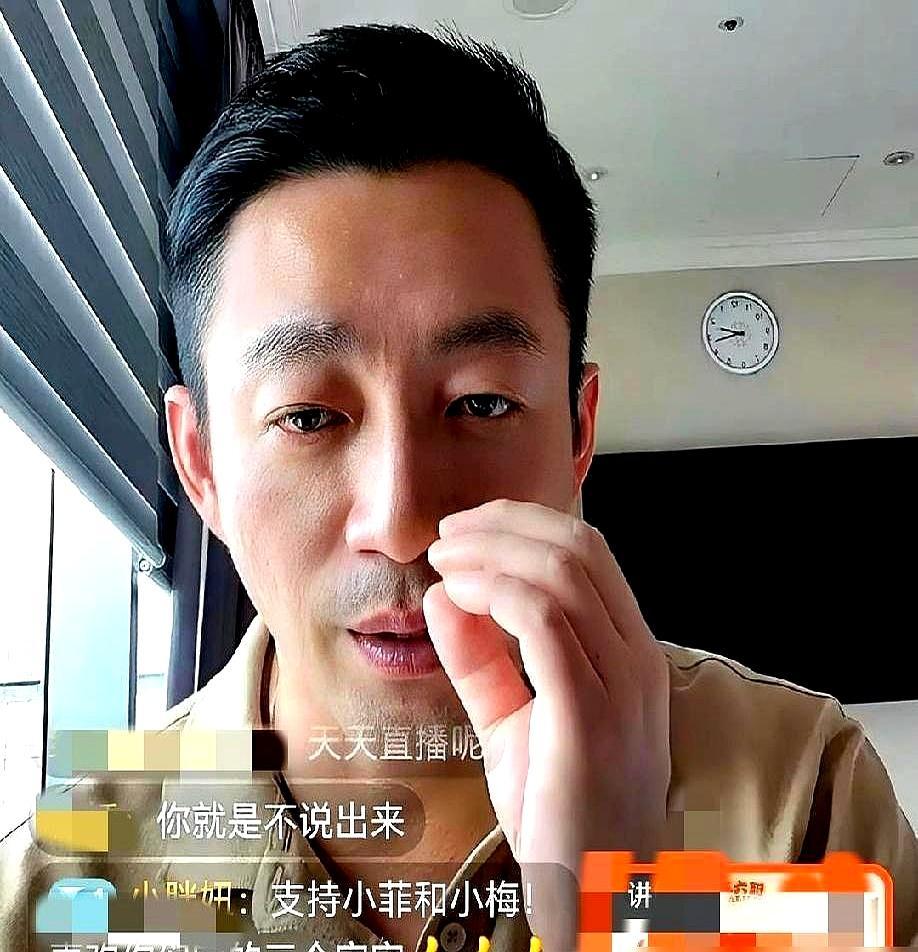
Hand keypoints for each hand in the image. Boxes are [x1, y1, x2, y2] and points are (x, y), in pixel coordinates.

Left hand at [423, 499, 670, 948]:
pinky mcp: (589, 715)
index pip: (588, 552)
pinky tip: (460, 595)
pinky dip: (495, 591)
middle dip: (504, 524)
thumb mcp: (511, 722)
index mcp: (629, 652)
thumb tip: (444, 596)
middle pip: (577, 546)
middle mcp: (636, 658)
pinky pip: (545, 620)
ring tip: (444, 557)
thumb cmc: (557, 810)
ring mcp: (621, 685)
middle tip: (447, 533)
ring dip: (492, 551)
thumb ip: (481, 660)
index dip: (523, 524)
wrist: (591, 895)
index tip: (467, 527)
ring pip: (561, 572)